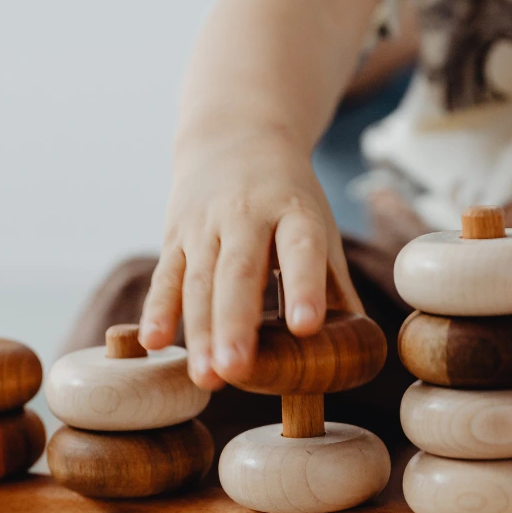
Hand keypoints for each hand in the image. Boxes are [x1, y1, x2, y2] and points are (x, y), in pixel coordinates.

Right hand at [138, 127, 355, 390]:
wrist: (235, 135)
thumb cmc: (289, 198)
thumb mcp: (319, 228)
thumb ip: (334, 285)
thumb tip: (358, 348)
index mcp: (294, 212)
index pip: (301, 249)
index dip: (304, 287)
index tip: (306, 327)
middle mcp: (247, 215)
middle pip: (240, 273)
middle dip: (236, 324)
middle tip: (236, 370)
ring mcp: (206, 225)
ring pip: (200, 281)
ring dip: (200, 331)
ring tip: (207, 377)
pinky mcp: (175, 235)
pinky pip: (166, 275)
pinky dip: (158, 309)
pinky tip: (154, 342)